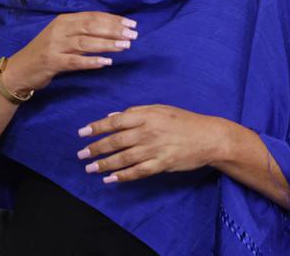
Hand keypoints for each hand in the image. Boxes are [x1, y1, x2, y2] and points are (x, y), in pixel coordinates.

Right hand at [2, 12, 137, 93]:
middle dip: (114, 30)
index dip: (113, 19)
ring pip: (85, 43)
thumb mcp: (62, 35)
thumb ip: (82, 31)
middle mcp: (59, 30)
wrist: (19, 69)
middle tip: (133, 34)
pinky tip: (106, 62)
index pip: (92, 16)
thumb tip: (113, 29)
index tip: (131, 24)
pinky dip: (91, 61)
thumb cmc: (46, 51)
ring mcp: (55, 46)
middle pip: (91, 27)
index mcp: (64, 20)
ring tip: (125, 46)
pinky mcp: (52, 62)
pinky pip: (75, 61)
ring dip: (107, 44)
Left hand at [77, 105, 226, 182]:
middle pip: (115, 141)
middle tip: (81, 154)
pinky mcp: (161, 164)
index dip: (96, 127)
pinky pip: (138, 172)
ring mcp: (155, 149)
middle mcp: (148, 132)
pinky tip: (110, 179)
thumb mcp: (161, 109)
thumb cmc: (185, 121)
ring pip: (123, 158)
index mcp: (147, 115)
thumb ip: (137, 111)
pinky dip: (122, 176)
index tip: (81, 133)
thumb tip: (113, 116)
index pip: (115, 122)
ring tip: (90, 168)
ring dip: (104, 164)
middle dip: (95, 148)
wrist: (209, 137)